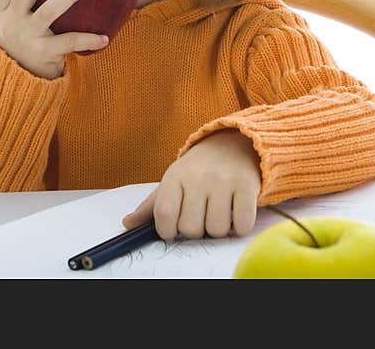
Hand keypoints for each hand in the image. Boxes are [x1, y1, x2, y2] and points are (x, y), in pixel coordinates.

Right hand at [0, 0, 107, 79]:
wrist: (19, 78)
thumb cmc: (24, 39)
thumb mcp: (14, 20)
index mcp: (2, 12)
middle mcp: (11, 23)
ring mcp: (27, 38)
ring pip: (48, 12)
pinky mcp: (43, 53)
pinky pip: (69, 42)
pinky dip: (87, 39)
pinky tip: (104, 37)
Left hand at [122, 129, 261, 240]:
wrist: (232, 144)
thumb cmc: (197, 170)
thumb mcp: (173, 182)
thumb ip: (151, 206)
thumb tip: (127, 224)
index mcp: (175, 177)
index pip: (165, 215)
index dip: (167, 231)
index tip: (174, 229)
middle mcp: (198, 177)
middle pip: (191, 228)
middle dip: (195, 231)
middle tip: (200, 218)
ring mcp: (224, 180)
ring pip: (217, 230)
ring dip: (218, 230)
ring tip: (218, 214)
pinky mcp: (247, 185)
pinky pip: (242, 224)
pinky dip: (240, 227)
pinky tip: (236, 214)